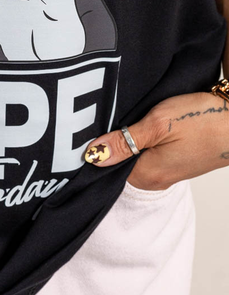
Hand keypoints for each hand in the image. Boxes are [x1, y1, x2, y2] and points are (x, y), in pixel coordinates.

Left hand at [83, 91, 228, 189]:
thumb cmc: (202, 120)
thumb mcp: (157, 124)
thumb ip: (123, 141)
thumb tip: (93, 155)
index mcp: (146, 175)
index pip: (107, 167)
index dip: (99, 145)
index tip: (93, 125)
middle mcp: (155, 179)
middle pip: (120, 162)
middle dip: (114, 140)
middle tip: (114, 115)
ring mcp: (168, 171)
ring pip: (136, 155)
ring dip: (131, 138)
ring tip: (134, 115)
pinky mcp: (177, 161)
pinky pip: (151, 151)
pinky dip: (146, 138)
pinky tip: (148, 122)